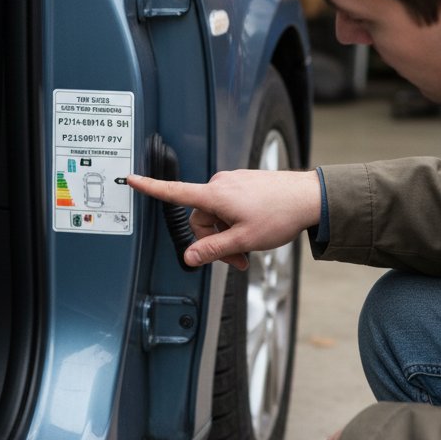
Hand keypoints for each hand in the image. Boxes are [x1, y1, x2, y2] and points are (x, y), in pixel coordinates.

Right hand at [126, 169, 320, 269]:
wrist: (310, 198)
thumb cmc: (279, 215)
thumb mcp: (243, 240)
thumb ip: (213, 250)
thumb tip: (189, 258)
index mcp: (214, 195)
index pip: (174, 192)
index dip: (150, 188)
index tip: (131, 179)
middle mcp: (220, 184)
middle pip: (200, 218)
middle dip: (213, 241)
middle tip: (237, 260)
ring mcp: (233, 183)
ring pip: (216, 215)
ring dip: (227, 234)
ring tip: (249, 248)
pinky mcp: (244, 184)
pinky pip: (229, 207)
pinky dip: (236, 223)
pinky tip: (254, 231)